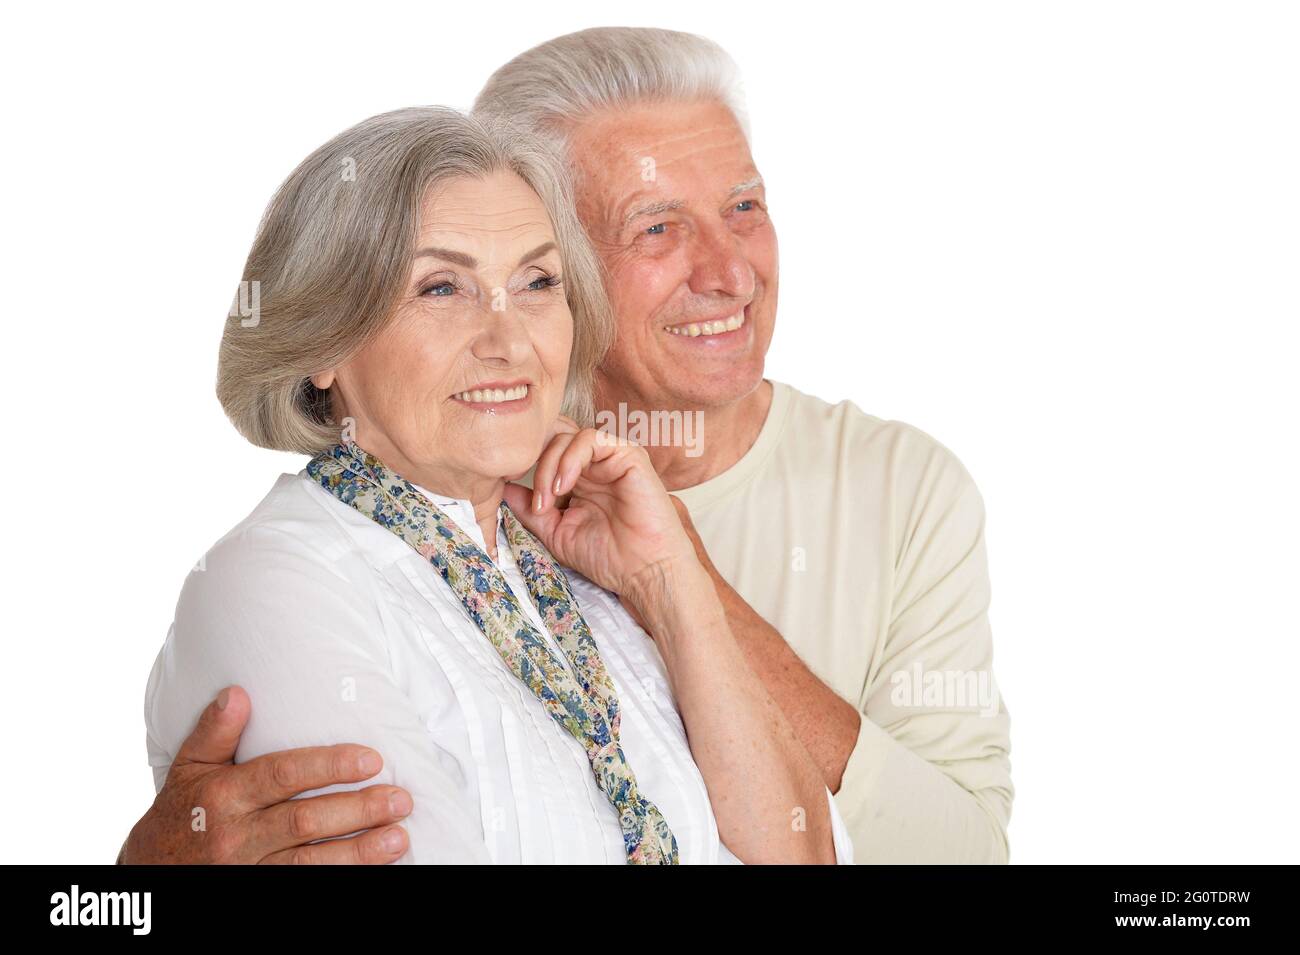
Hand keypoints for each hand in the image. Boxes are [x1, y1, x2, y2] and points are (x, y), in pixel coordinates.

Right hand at [120, 686, 411, 863]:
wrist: (150, 872)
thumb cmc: (181, 813)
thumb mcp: (188, 767)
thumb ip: (214, 731)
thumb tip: (238, 693)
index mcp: (224, 795)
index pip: (284, 776)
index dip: (330, 766)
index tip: (372, 759)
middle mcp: (236, 835)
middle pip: (305, 822)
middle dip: (358, 810)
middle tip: (401, 798)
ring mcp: (248, 871)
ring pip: (311, 863)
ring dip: (359, 852)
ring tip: (399, 836)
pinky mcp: (259, 893)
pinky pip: (305, 887)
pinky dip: (341, 878)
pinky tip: (374, 869)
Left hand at [501, 426, 699, 605]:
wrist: (645, 572)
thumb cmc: (609, 558)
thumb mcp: (556, 534)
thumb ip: (530, 511)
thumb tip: (501, 491)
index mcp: (579, 480)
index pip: (546, 452)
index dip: (525, 464)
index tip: (510, 489)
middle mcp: (594, 465)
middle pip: (552, 438)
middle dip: (534, 463)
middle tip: (535, 500)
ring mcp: (611, 458)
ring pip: (568, 435)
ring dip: (549, 464)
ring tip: (549, 498)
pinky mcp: (629, 455)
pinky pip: (591, 438)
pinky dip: (571, 458)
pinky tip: (565, 486)